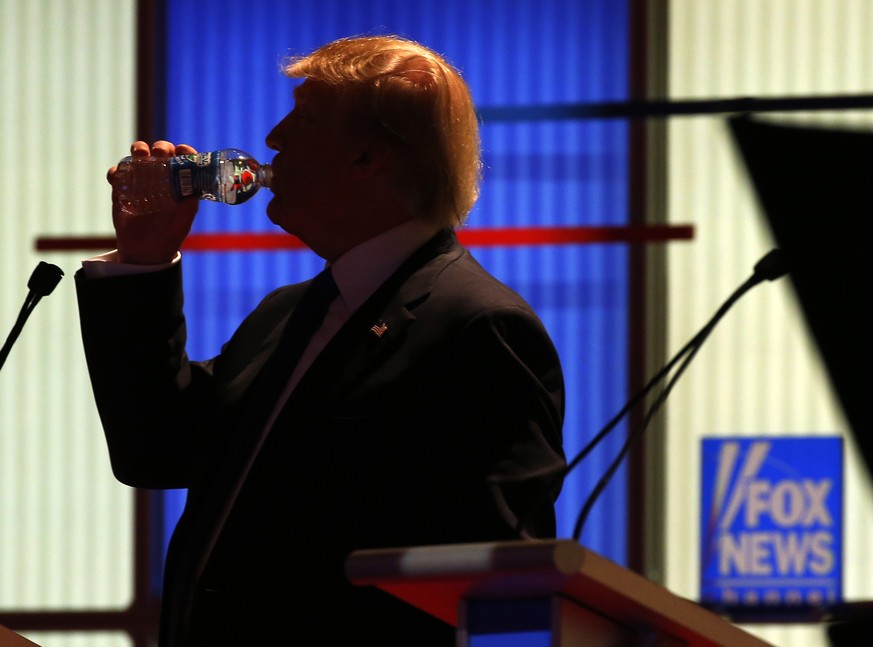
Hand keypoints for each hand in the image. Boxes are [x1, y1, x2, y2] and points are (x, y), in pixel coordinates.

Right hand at [107, 140, 199, 264]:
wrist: (146, 252)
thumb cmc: (170, 234)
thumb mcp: (184, 218)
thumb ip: (191, 201)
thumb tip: (198, 184)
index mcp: (179, 182)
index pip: (183, 159)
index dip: (184, 151)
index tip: (183, 150)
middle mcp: (161, 177)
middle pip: (161, 152)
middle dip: (162, 147)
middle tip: (160, 153)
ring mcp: (140, 181)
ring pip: (138, 156)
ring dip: (138, 149)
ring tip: (140, 154)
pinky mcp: (121, 190)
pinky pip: (116, 174)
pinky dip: (115, 171)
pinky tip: (117, 176)